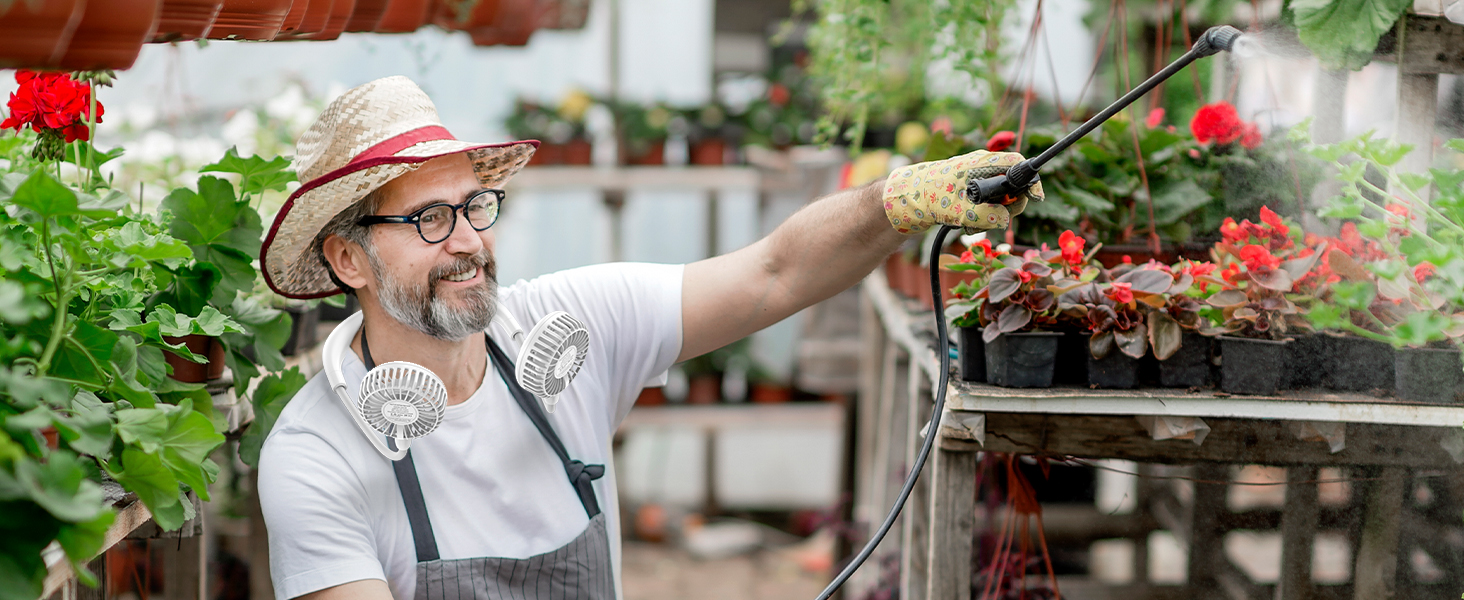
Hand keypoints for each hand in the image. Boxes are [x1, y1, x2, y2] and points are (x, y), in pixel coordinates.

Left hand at [881, 150, 1043, 234]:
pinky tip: (966, 224)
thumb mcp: (958, 208)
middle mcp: (982, 169)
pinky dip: (982, 218)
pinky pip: (988, 207)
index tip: (1037, 197)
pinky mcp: (972, 195)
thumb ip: (984, 214)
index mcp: (981, 163)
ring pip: (1001, 200)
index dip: (1030, 179)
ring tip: (970, 223)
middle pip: (1014, 186)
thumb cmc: (929, 196)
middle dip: (1010, 205)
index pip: (1017, 163)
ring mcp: (978, 182)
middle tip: (997, 218)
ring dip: (992, 216)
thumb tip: (1005, 219)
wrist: (905, 200)